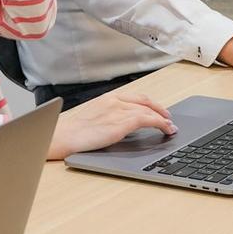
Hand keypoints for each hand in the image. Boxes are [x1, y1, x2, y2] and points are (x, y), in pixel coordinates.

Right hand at [48, 91, 175, 157]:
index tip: (157, 110)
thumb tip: (119, 125)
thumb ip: (107, 116)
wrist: (62, 136)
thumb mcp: (91, 118)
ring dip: (163, 119)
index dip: (150, 104)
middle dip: (160, 109)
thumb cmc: (71, 132)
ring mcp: (119, 110)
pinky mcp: (122, 122)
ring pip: (149, 110)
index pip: (135, 97)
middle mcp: (115, 100)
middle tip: (168, 118)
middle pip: (145, 101)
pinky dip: (160, 124)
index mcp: (107, 98)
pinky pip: (148, 119)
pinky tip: (166, 130)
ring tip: (170, 127)